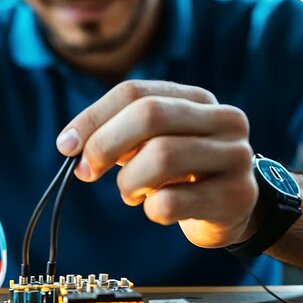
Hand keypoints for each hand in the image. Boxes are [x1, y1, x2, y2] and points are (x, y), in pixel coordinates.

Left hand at [56, 80, 257, 247]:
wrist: (233, 208)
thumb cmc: (183, 172)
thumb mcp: (154, 143)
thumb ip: (118, 135)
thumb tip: (72, 145)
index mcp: (197, 99)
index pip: (135, 92)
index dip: (93, 118)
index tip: (66, 146)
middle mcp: (224, 119)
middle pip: (150, 115)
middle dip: (105, 144)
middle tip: (86, 171)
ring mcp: (235, 156)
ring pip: (162, 156)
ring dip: (129, 182)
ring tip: (131, 193)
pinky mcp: (236, 196)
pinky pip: (172, 202)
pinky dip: (151, 210)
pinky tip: (157, 209)